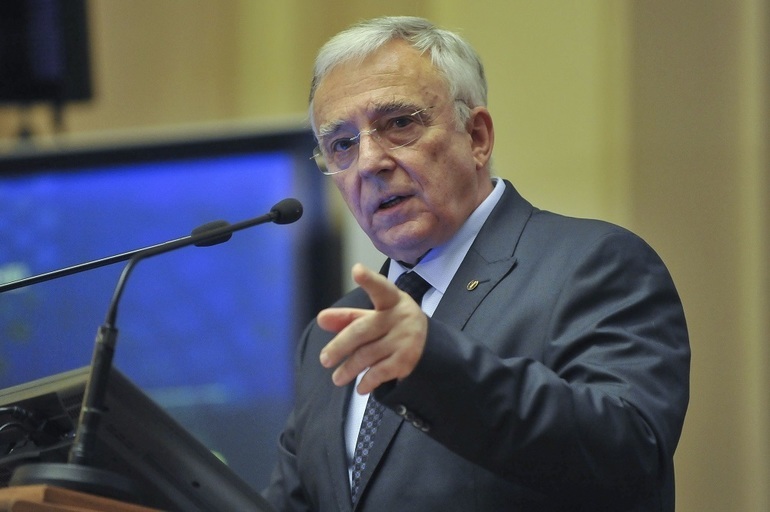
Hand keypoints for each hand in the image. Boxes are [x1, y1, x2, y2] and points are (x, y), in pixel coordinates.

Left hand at [318, 263, 427, 394]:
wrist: (433, 348)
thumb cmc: (394, 327)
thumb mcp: (376, 317)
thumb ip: (349, 317)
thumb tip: (321, 319)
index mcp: (391, 300)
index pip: (380, 288)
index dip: (369, 280)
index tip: (357, 270)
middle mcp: (400, 316)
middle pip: (362, 330)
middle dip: (340, 346)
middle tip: (324, 359)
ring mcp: (406, 339)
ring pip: (367, 354)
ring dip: (348, 369)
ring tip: (337, 378)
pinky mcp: (408, 360)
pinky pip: (380, 372)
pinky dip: (367, 381)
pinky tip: (360, 387)